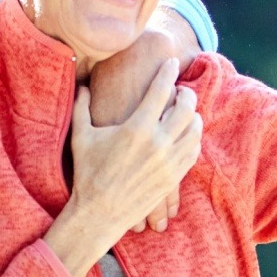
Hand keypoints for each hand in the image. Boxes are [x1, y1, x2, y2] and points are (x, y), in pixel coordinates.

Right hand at [88, 11, 202, 231]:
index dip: (168, 72)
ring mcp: (169, 161)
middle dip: (187, 94)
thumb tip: (82, 86)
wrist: (99, 213)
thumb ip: (82, 107)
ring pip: (195, 129)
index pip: (161, 90)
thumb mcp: (81, 136)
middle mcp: (158, 142)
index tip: (172, 62)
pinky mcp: (173, 177)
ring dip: (194, 116)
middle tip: (182, 91)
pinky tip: (186, 134)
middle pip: (186, 107)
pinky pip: (193, 150)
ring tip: (187, 111)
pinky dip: (194, 138)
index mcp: (136, 128)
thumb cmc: (87, 173)